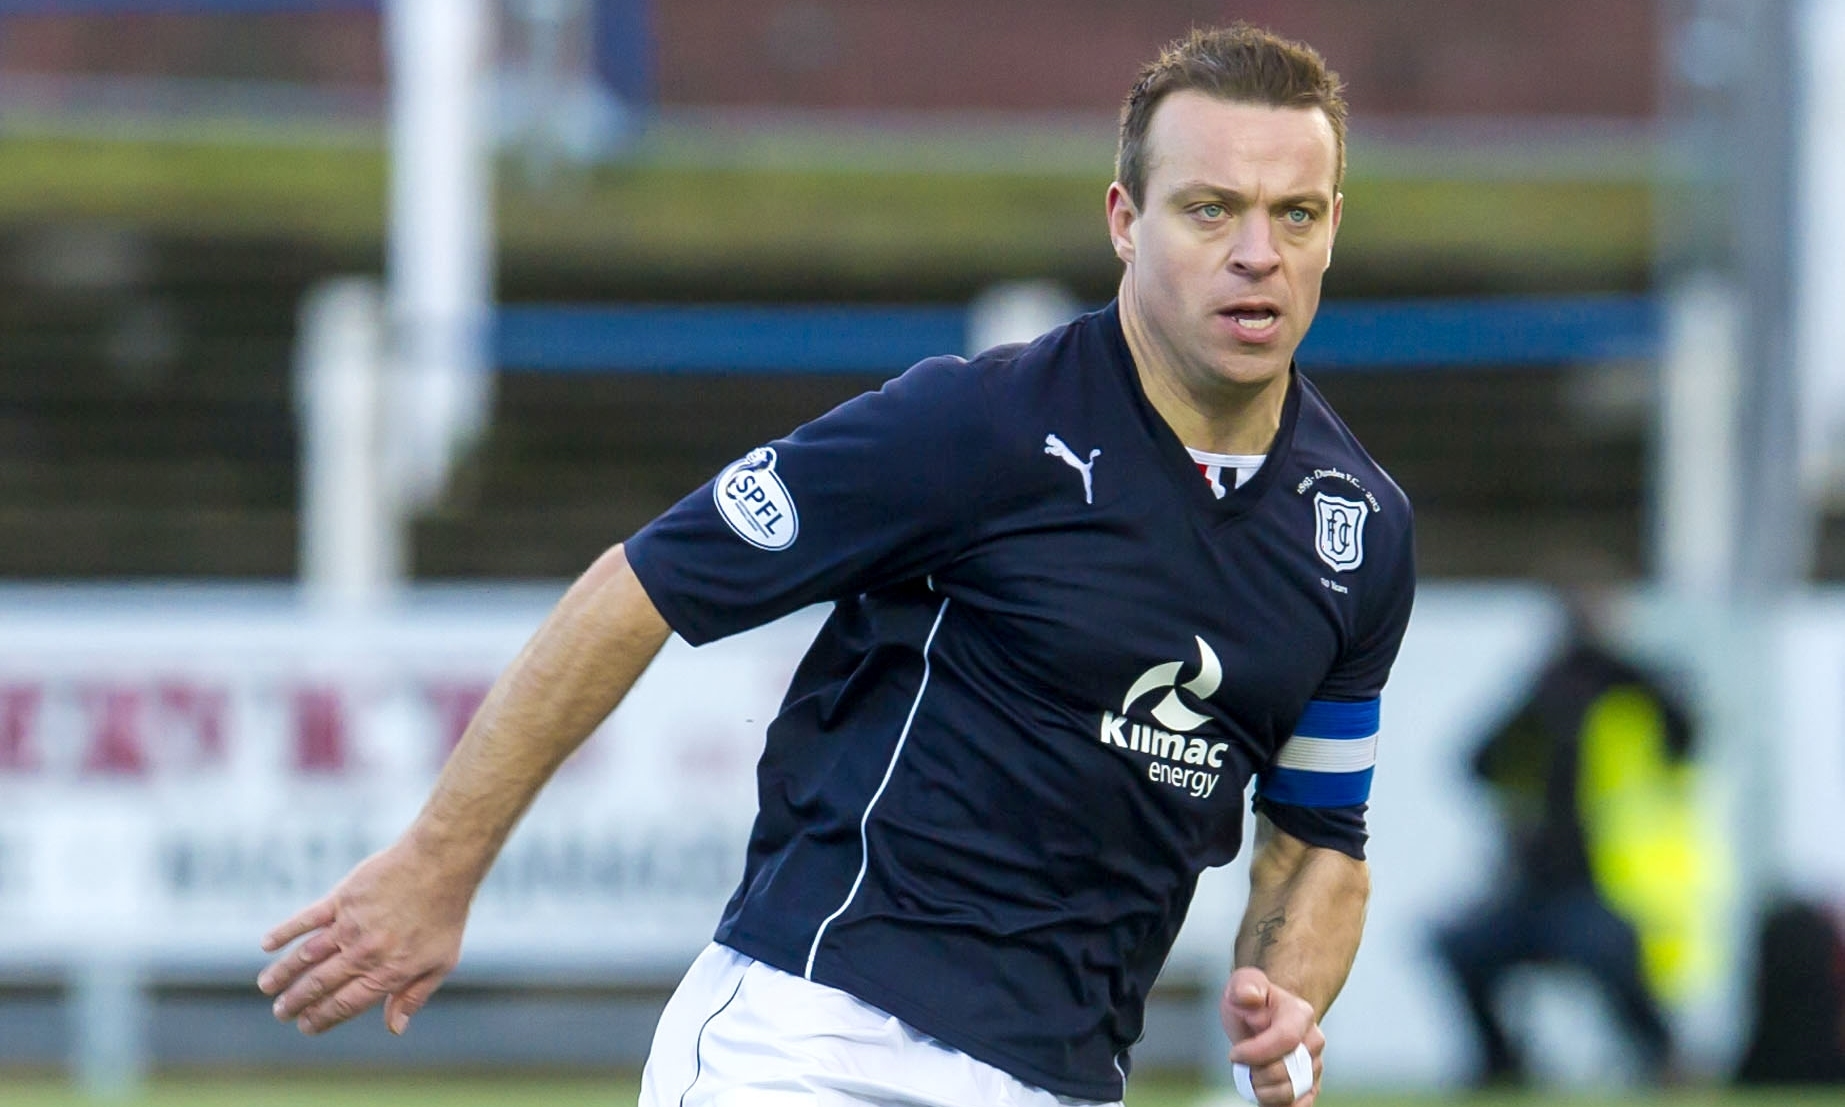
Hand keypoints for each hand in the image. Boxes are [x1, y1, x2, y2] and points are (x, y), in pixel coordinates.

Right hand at [256, 838, 471, 1035]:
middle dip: (296, 1002)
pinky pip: (306, 919)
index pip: (344, 1004)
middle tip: (281, 1012)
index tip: (305, 1026)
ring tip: (267, 987)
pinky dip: (284, 932)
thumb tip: (394, 1028)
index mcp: (387, 972)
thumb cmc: (444, 915)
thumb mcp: (440, 963)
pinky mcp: (342, 898)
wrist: (440, 865)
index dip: (321, 1018)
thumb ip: (413, 996)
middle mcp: (363, 953)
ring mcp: (349, 925)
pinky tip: (267, 944)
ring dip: (282, 973)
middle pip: (319, 984)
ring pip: (306, 955)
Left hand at [1220, 967, 1324, 1105]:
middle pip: (1288, 1071)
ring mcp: (1314, 1065)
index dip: (1256, 1052)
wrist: (1265, 1018)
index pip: (1285, 1039)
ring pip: (1292, 1092)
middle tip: (1242, 1066)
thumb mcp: (1242, 984)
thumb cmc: (1252, 1003)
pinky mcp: (1310, 1086)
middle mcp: (1314, 1041)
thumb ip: (1244, 985)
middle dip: (1257, 1073)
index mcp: (1301, 1014)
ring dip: (1263, 1092)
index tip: (1234, 1054)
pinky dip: (1279, 1106)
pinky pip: (1300, 1106)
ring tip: (1251, 1077)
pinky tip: (1264, 1097)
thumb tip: (1249, 996)